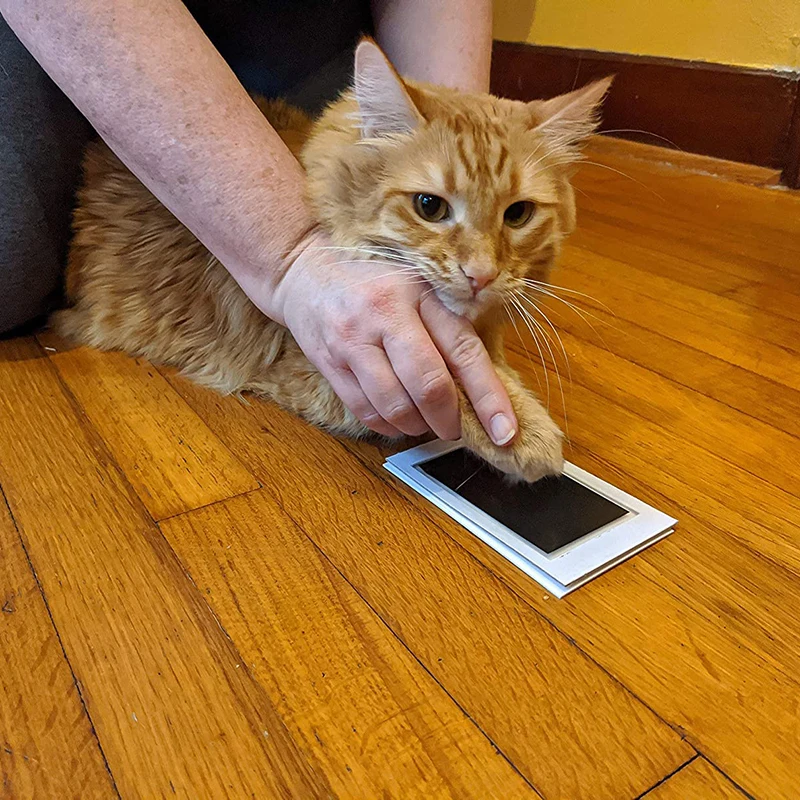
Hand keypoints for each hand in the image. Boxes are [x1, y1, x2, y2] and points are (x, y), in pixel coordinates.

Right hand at [265, 229, 517, 442]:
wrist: (303, 271)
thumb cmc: (374, 281)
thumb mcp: (418, 286)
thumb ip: (448, 325)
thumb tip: (481, 386)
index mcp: (420, 293)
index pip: (464, 351)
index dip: (489, 397)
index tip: (505, 432)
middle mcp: (386, 314)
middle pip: (428, 385)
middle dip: (449, 420)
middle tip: (455, 430)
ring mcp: (353, 340)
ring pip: (395, 406)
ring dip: (417, 426)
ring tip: (424, 422)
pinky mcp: (328, 362)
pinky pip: (365, 411)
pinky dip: (388, 426)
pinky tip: (397, 420)